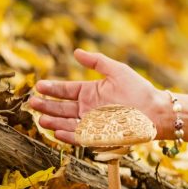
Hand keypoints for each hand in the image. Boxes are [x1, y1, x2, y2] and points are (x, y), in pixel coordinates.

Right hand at [29, 48, 163, 144]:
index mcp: (90, 92)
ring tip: (40, 118)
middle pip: (62, 108)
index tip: (38, 85)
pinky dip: (68, 135)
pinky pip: (79, 136)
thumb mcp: (116, 71)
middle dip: (47, 106)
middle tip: (32, 102)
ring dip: (54, 121)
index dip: (52, 89)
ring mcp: (91, 123)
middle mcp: (88, 108)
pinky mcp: (98, 136)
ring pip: (67, 123)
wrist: (155, 110)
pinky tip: (57, 132)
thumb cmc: (138, 89)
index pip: (66, 91)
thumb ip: (96, 62)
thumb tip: (76, 52)